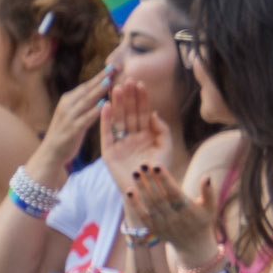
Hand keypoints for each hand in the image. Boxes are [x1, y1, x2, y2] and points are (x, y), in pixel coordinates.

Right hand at [33, 67, 110, 177]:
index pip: (86, 85)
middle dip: (102, 77)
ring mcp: (69, 117)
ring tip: (110, 80)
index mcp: (68, 100)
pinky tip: (104, 105)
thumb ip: (82, 104)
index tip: (114, 66)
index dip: (100, 75)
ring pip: (87, 100)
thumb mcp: (71, 115)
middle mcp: (67, 105)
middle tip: (116, 67)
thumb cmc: (64, 134)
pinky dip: (95, 111)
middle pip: (87, 89)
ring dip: (98, 90)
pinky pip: (86, 118)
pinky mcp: (73, 129)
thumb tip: (97, 93)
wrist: (50, 153)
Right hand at [100, 76, 171, 190]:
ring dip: (116, 104)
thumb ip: (162, 129)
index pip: (143, 113)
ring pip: (118, 120)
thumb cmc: (159, 172)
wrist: (148, 192)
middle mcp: (131, 138)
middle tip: (127, 80)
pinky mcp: (109, 153)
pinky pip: (106, 134)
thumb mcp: (166, 147)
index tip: (140, 83)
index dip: (141, 98)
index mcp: (146, 135)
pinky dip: (105, 120)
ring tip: (116, 89)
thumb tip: (153, 112)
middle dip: (128, 97)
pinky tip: (105, 107)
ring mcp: (120, 144)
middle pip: (129, 113)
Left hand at [125, 163, 220, 264]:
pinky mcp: (154, 230)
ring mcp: (163, 225)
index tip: (156, 166)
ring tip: (135, 173)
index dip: (165, 179)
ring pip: (150, 205)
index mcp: (189, 210)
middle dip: (150, 180)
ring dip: (141, 188)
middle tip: (142, 164)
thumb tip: (207, 176)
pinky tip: (129, 191)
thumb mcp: (210, 207)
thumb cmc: (202, 220)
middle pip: (160, 197)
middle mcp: (175, 218)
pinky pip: (142, 216)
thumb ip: (209, 192)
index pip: (175, 193)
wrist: (193, 245)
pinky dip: (135, 204)